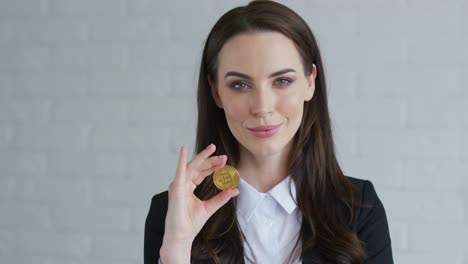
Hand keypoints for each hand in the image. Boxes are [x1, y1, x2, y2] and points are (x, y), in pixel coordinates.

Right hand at [160, 144, 238, 261]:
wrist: (182, 236)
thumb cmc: (191, 224)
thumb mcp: (210, 207)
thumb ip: (221, 198)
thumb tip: (235, 190)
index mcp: (188, 187)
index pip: (201, 172)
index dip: (212, 166)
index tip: (224, 161)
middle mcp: (182, 184)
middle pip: (197, 167)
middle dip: (210, 160)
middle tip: (223, 156)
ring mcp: (178, 185)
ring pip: (192, 166)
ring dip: (203, 158)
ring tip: (213, 150)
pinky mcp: (176, 188)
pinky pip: (179, 171)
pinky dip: (181, 160)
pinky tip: (183, 150)